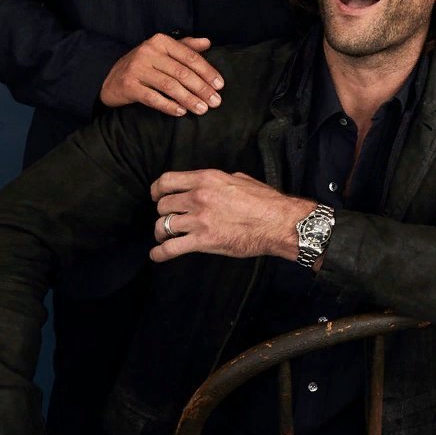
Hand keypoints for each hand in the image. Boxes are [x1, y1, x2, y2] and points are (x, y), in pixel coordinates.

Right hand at [100, 34, 223, 116]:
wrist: (110, 78)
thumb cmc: (145, 65)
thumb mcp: (163, 51)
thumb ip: (186, 46)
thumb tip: (208, 42)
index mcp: (160, 41)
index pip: (190, 57)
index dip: (207, 72)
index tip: (220, 85)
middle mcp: (148, 52)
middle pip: (182, 73)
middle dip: (201, 88)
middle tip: (216, 102)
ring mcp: (136, 68)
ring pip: (170, 86)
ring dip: (189, 99)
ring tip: (203, 109)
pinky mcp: (128, 85)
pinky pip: (153, 98)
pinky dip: (169, 106)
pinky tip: (181, 112)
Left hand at [149, 169, 311, 262]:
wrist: (278, 222)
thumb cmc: (265, 201)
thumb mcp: (240, 179)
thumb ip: (220, 181)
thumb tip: (212, 184)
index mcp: (207, 179)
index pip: (167, 181)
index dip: (157, 190)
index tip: (157, 196)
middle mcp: (198, 197)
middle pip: (163, 205)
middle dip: (164, 213)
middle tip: (169, 219)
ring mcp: (199, 220)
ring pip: (163, 225)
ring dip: (161, 232)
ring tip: (165, 236)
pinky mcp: (203, 241)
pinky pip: (171, 249)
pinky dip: (159, 253)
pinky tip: (157, 255)